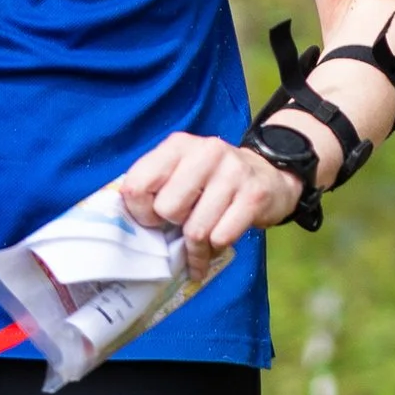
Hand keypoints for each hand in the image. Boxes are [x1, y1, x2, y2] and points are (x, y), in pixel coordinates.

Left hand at [119, 130, 302, 282]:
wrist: (268, 175)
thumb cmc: (212, 181)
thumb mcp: (181, 171)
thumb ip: (153, 187)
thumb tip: (126, 226)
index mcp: (177, 145)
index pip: (137, 185)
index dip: (140, 212)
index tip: (152, 219)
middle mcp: (206, 152)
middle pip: (167, 209)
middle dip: (172, 226)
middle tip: (182, 224)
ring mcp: (233, 172)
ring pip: (196, 229)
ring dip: (196, 246)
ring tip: (201, 242)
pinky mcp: (254, 195)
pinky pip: (222, 237)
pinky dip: (216, 248)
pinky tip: (219, 240)